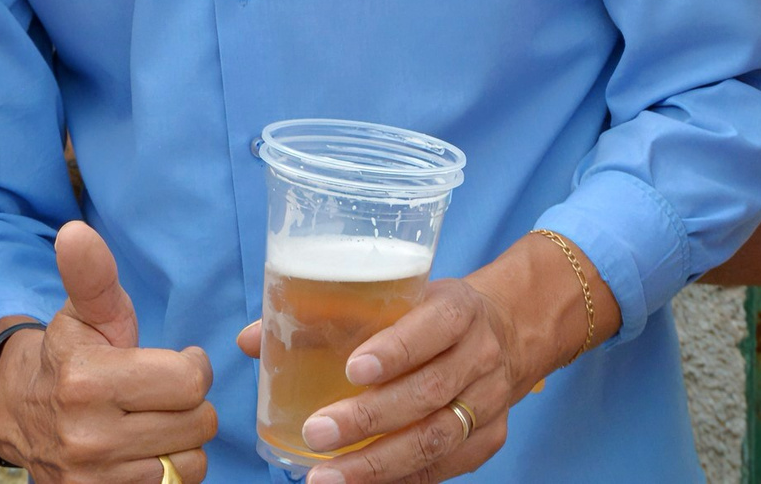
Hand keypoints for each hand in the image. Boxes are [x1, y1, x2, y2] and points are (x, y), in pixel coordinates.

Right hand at [0, 222, 216, 482]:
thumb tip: (75, 232)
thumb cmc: (69, 354)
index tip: (175, 361)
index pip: (191, 381)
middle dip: (190, 404)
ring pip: (191, 463)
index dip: (191, 366)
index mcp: (87, 381)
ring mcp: (93, 478)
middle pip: (199, 424)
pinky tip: (144, 451)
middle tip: (161, 393)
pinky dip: (168, 472)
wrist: (21, 412)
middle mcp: (88, 437)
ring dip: (182, 442)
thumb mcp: (85, 312)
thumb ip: (92, 275)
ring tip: (152, 422)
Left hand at [240, 233, 603, 483]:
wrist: (509, 331)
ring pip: (437, 438)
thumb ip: (327, 314)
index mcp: (459, 309)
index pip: (433, 327)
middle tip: (318, 434)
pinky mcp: (490, 438)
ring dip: (378, 464)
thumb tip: (250, 340)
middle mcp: (481, 355)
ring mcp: (490, 401)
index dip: (396, 350)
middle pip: (429, 393)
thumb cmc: (432, 313)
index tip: (352, 368)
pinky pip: (444, 466)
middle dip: (370, 419)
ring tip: (327, 479)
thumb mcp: (397, 294)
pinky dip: (401, 479)